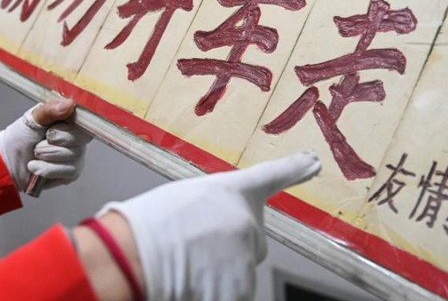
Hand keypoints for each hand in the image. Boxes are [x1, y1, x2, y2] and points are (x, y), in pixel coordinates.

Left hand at [0, 99, 90, 192]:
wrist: (8, 162)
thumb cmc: (21, 137)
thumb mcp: (32, 119)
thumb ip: (50, 110)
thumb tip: (70, 104)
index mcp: (70, 120)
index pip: (84, 121)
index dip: (67, 128)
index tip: (50, 130)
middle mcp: (77, 137)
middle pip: (79, 139)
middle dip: (52, 143)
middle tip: (37, 143)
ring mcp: (77, 155)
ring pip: (73, 155)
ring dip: (47, 156)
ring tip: (35, 154)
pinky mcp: (72, 172)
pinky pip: (68, 170)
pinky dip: (47, 169)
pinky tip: (37, 167)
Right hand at [96, 152, 321, 300]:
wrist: (134, 255)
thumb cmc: (147, 227)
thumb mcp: (184, 203)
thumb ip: (213, 214)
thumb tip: (217, 236)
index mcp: (231, 192)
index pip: (271, 176)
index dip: (294, 168)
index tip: (314, 161)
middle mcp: (248, 222)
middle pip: (254, 244)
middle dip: (231, 251)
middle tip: (195, 251)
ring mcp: (247, 257)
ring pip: (241, 275)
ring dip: (218, 276)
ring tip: (185, 267)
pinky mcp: (240, 289)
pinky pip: (233, 294)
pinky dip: (214, 293)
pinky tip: (190, 286)